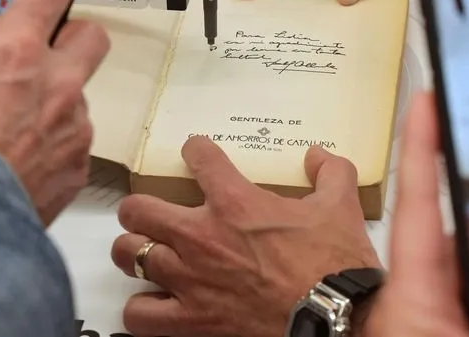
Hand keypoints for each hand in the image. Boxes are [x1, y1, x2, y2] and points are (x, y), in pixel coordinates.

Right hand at [0, 0, 109, 224]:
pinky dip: (56, 150)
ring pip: (80, 99)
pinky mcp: (80, 162)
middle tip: (52, 58)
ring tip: (16, 138)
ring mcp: (73, 123)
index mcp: (14, 53)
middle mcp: (55, 81)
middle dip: (76, 41)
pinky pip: (75, 144)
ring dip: (57, 108)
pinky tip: (25, 167)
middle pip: (93, 36)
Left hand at [110, 137, 379, 336]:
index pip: (199, 157)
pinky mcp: (191, 320)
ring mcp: (190, 280)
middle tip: (149, 211)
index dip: (196, 149)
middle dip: (139, 207)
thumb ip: (330, 172)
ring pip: (129, 255)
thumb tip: (319, 156)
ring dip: (133, 252)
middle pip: (138, 209)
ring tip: (141, 252)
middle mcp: (201, 236)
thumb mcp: (340, 207)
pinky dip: (140, 309)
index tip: (196, 152)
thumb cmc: (334, 266)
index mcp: (235, 202)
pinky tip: (151, 303)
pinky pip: (139, 314)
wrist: (335, 320)